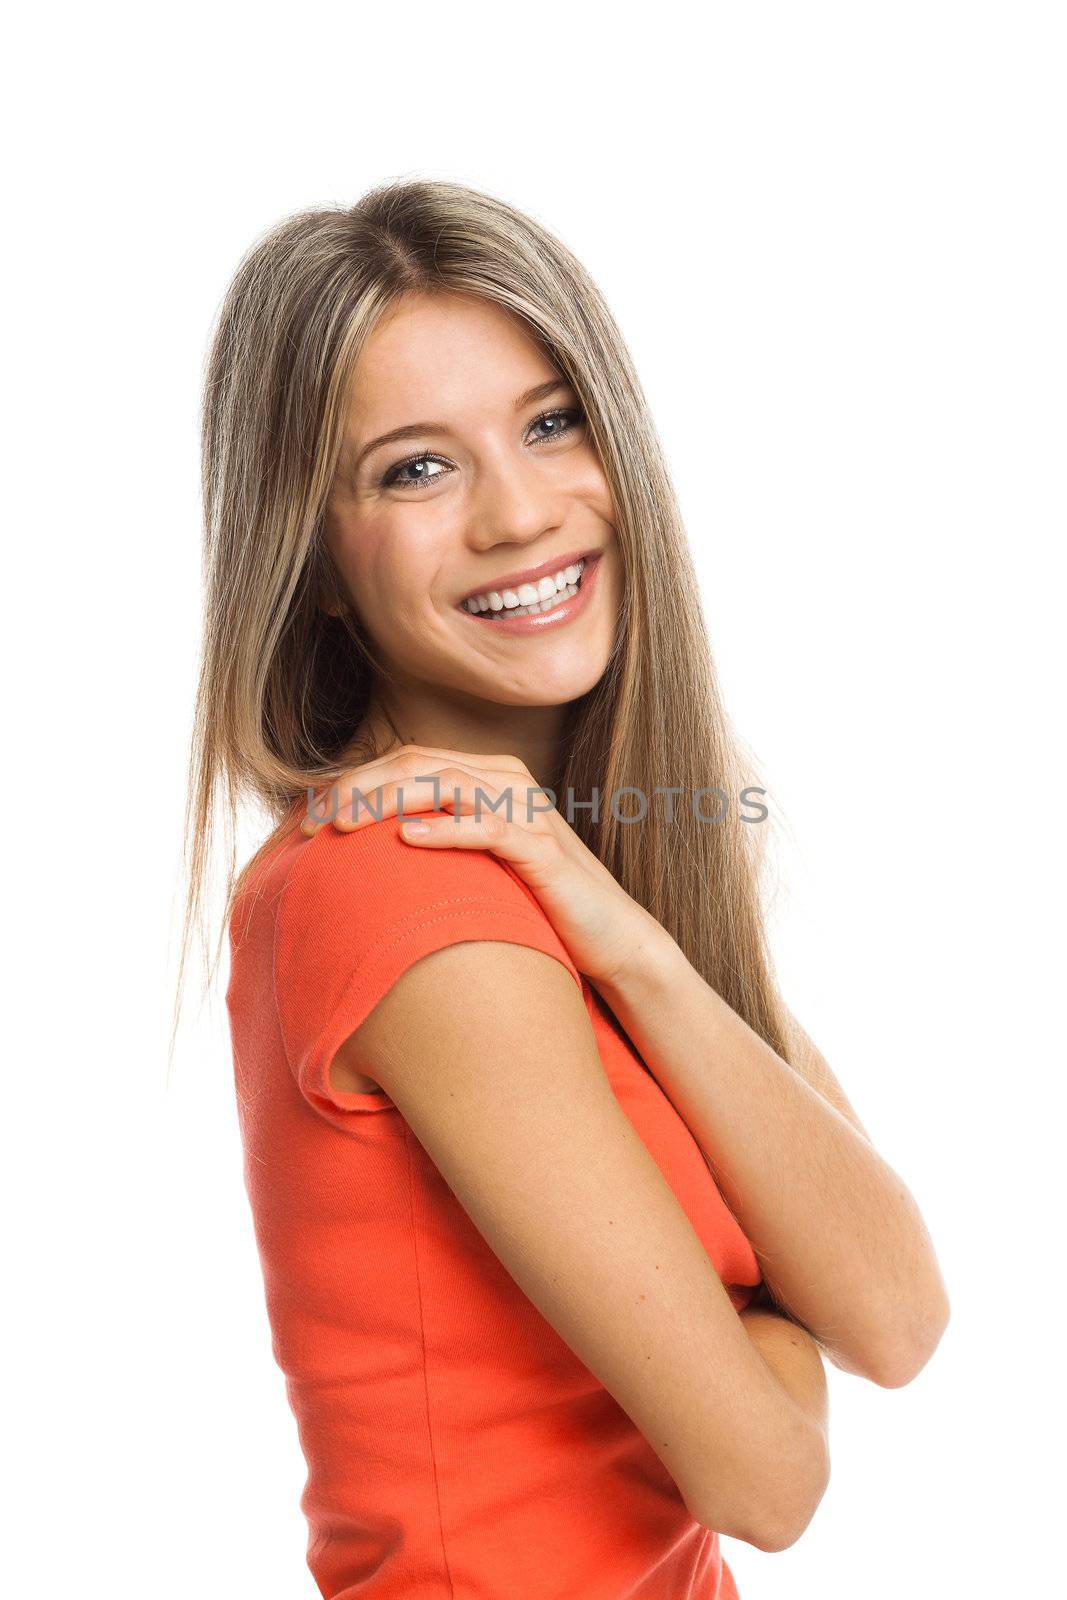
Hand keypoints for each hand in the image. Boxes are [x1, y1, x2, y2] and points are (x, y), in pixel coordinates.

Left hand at [299, 743, 668, 990]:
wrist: (610, 938)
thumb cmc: (533, 905)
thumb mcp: (473, 866)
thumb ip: (432, 843)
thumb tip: (363, 853)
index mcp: (486, 777)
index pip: (405, 760)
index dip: (352, 780)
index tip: (306, 815)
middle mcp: (506, 782)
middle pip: (418, 764)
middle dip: (358, 786)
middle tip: (311, 820)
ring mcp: (528, 812)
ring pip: (447, 784)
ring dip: (388, 799)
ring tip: (344, 824)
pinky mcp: (545, 851)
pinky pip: (491, 827)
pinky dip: (447, 829)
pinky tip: (408, 839)